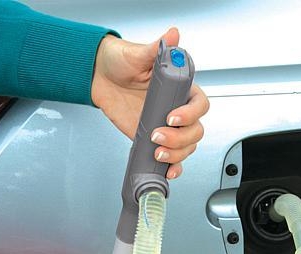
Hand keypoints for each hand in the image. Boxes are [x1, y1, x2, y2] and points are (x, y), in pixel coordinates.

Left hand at [91, 27, 208, 178]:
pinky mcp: (153, 140)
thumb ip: (155, 49)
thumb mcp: (137, 54)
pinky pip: (171, 157)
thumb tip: (172, 36)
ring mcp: (166, 127)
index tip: (171, 117)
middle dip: (180, 138)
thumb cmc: (121, 62)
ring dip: (176, 154)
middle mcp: (176, 109)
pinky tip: (167, 169)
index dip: (190, 114)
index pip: (199, 104)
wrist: (100, 78)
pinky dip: (173, 166)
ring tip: (157, 151)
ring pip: (186, 146)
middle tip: (157, 135)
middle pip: (195, 130)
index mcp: (179, 88)